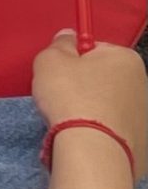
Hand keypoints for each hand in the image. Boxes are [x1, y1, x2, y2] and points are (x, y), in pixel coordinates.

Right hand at [32, 30, 145, 170]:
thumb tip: (69, 37)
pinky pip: (115, 128)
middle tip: (62, 96)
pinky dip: (102, 130)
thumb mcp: (51, 60)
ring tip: (73, 120)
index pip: (94, 48)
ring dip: (93, 107)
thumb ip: (59, 43)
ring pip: (109, 104)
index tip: (60, 72)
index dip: (72, 58)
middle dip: (84, 84)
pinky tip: (86, 136)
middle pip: (104, 77)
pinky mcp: (143, 141)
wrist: (94, 151)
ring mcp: (146, 115)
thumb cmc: (72, 98)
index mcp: (126, 58)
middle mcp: (143, 84)